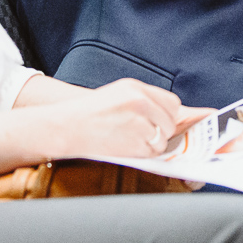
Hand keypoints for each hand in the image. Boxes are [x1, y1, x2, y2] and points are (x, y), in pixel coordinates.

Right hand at [47, 78, 193, 160]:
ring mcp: (138, 123)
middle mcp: (139, 102)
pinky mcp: (134, 142)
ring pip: (163, 139)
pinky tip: (130, 147)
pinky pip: (152, 152)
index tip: (161, 121)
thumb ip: (145, 100)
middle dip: (163, 131)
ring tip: (134, 140)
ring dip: (153, 144)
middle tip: (147, 133)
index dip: (169, 115)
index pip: (172, 103)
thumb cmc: (92, 112)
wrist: (68, 127)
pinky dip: (145, 153)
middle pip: (170, 122)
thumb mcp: (119, 94)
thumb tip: (174, 114)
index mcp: (136, 88)